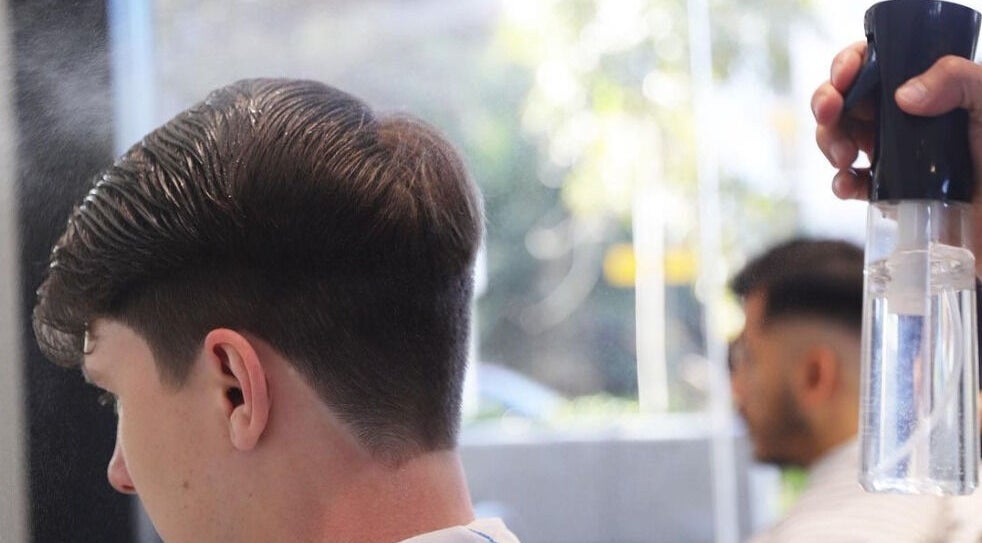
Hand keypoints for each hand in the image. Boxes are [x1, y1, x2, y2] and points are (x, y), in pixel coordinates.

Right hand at [812, 43, 981, 268]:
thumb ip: (959, 80)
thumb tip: (902, 95)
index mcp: (926, 88)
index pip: (876, 63)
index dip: (849, 64)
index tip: (843, 78)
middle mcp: (905, 117)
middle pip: (848, 99)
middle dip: (827, 103)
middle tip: (828, 114)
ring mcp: (894, 153)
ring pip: (840, 137)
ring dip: (829, 142)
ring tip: (844, 157)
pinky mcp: (889, 190)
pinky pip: (850, 182)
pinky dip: (840, 182)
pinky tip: (848, 184)